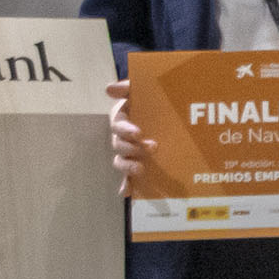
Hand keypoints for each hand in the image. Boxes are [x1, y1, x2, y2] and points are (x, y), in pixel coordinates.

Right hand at [104, 75, 155, 194]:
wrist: (169, 112)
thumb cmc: (152, 100)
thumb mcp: (141, 90)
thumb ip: (128, 87)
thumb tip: (108, 89)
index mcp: (122, 119)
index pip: (118, 125)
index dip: (126, 130)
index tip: (138, 133)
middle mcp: (122, 137)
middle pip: (119, 145)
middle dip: (132, 148)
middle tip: (151, 147)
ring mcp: (129, 152)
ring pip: (121, 161)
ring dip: (128, 166)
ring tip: (140, 169)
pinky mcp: (136, 165)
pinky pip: (127, 178)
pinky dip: (125, 185)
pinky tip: (127, 192)